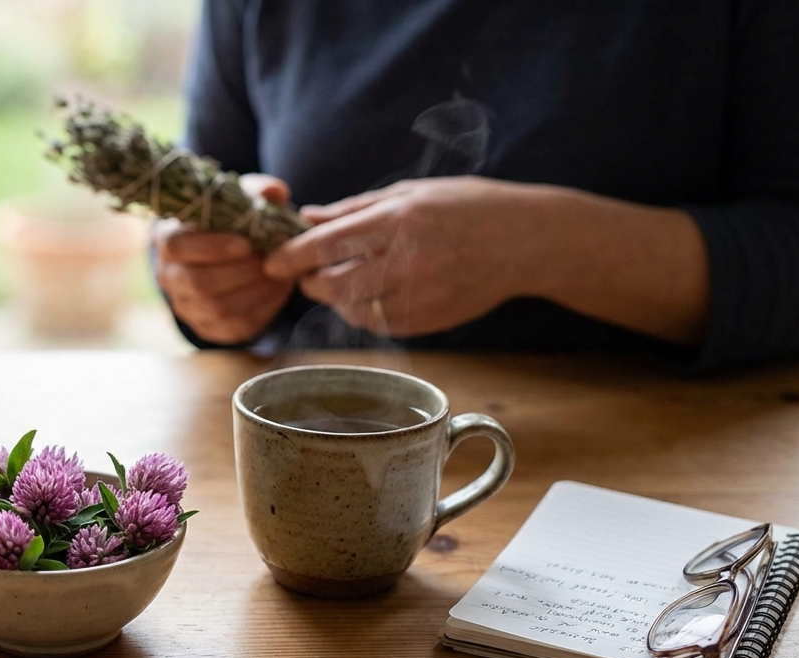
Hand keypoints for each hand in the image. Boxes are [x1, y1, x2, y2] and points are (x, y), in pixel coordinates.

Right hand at [154, 174, 295, 343]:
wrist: (223, 256)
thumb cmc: (227, 224)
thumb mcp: (237, 201)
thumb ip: (255, 192)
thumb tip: (275, 191)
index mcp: (168, 239)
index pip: (176, 246)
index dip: (211, 247)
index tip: (245, 244)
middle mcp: (169, 276)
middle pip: (198, 282)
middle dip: (241, 272)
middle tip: (270, 260)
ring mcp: (186, 305)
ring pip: (217, 308)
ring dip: (254, 291)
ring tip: (279, 274)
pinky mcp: (208, 327)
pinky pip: (235, 326)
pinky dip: (263, 308)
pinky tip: (279, 289)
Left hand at [263, 176, 708, 343]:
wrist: (526, 240)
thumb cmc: (466, 206)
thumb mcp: (412, 193)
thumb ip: (357, 208)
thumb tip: (309, 217)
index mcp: (399, 219)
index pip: (327, 244)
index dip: (292, 257)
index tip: (271, 263)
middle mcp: (407, 259)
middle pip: (333, 284)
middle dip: (311, 282)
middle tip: (307, 275)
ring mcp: (420, 293)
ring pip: (353, 309)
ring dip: (336, 300)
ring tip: (340, 283)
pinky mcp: (431, 318)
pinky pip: (380, 324)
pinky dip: (364, 313)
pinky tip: (369, 297)